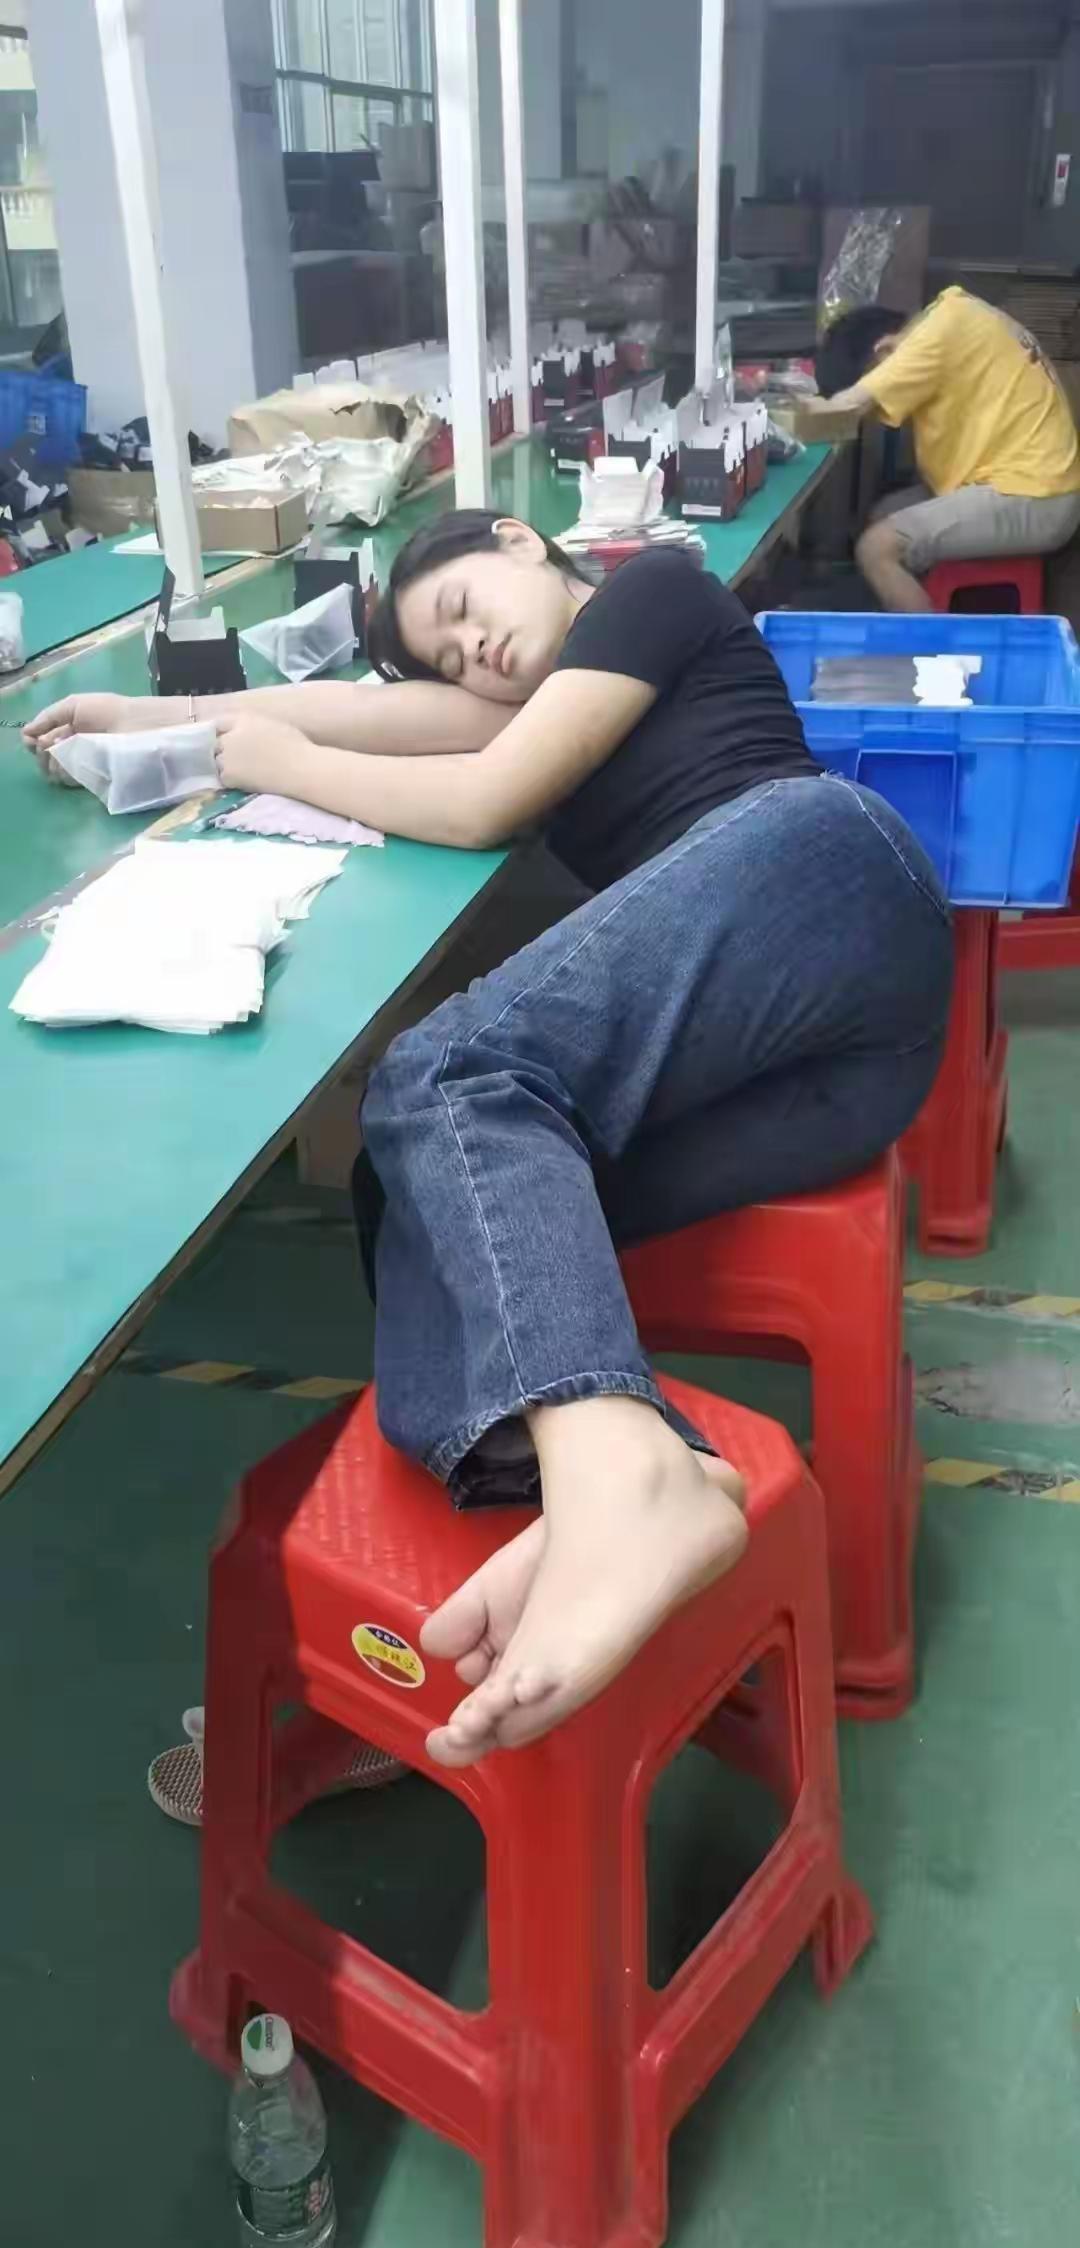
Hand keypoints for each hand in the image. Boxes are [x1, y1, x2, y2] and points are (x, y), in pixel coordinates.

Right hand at [22, 691, 143, 784]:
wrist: (135, 727)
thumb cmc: (107, 711)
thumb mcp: (73, 706)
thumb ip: (48, 717)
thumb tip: (26, 733)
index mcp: (67, 729)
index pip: (41, 741)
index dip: (34, 742)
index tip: (33, 741)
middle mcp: (72, 747)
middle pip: (44, 757)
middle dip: (42, 751)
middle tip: (53, 745)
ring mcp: (81, 764)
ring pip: (53, 770)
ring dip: (52, 762)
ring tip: (65, 752)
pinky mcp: (91, 778)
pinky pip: (68, 779)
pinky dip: (63, 772)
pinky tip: (70, 764)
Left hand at [213, 711, 310, 799]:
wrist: (300, 768)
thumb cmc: (296, 746)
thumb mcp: (272, 724)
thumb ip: (253, 725)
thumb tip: (246, 732)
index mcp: (243, 720)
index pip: (220, 723)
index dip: (223, 732)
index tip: (228, 739)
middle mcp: (231, 736)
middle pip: (216, 743)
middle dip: (223, 749)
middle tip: (238, 758)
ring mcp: (228, 756)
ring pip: (218, 761)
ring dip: (226, 765)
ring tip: (243, 771)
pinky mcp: (229, 775)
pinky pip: (223, 778)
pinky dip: (231, 780)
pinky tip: (246, 781)